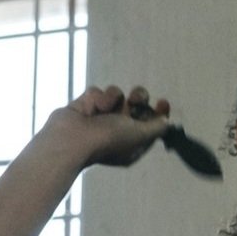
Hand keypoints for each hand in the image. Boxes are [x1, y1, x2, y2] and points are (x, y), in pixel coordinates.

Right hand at [39, 83, 171, 169]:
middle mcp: (117, 130)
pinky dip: (98, 98)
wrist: (71, 139)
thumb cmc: (107, 140)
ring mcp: (101, 117)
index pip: (150, 125)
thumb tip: (165, 122)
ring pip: (117, 95)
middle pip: (136, 105)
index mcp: (132, 142)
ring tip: (110, 106)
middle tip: (136, 99)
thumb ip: (156, 128)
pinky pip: (98, 92)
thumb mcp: (140, 135)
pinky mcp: (86, 105)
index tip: (163, 102)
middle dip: (139, 98)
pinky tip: (92, 109)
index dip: (158, 113)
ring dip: (116, 98)